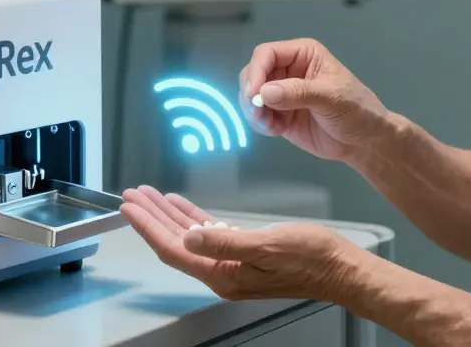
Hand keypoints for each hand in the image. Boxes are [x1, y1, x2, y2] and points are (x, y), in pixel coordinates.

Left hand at [119, 186, 364, 301]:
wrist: (340, 268)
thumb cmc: (311, 259)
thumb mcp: (266, 245)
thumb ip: (224, 242)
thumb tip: (189, 239)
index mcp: (223, 274)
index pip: (172, 249)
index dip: (147, 227)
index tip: (129, 207)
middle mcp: (222, 271)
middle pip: (174, 242)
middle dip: (150, 217)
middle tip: (131, 195)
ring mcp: (232, 263)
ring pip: (188, 236)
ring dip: (167, 215)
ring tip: (148, 196)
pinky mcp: (244, 252)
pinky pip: (209, 233)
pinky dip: (192, 217)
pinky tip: (181, 205)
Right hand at [239, 38, 390, 161]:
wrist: (365, 141)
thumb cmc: (356, 110)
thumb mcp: (331, 97)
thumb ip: (298, 93)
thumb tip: (265, 92)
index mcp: (303, 54)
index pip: (267, 54)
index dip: (256, 71)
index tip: (254, 94)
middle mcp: (289, 70)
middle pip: (254, 73)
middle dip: (251, 93)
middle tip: (258, 114)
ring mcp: (283, 93)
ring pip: (251, 95)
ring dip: (254, 111)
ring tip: (270, 126)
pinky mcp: (280, 114)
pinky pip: (258, 115)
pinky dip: (260, 124)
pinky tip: (276, 131)